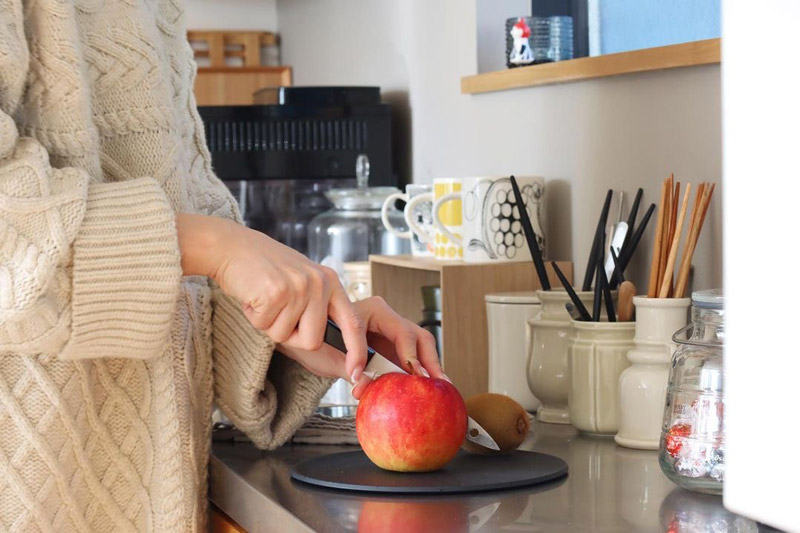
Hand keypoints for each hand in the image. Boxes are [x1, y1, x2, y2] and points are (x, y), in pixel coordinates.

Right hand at [176, 213, 367, 381]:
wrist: (233, 248)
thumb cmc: (266, 270)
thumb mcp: (302, 283)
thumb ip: (317, 307)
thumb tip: (328, 343)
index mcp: (331, 282)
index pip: (352, 322)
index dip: (356, 350)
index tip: (356, 372)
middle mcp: (320, 283)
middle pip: (313, 340)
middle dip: (291, 336)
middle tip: (277, 312)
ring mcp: (299, 287)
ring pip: (285, 336)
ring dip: (269, 324)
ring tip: (265, 299)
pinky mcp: (276, 292)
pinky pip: (266, 326)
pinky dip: (255, 317)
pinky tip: (254, 297)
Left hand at [278, 296, 445, 397]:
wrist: (310, 340)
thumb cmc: (317, 341)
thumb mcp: (327, 356)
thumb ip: (349, 370)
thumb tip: (364, 387)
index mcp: (373, 310)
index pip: (396, 332)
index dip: (400, 357)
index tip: (398, 378)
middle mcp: (388, 317)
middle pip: (417, 336)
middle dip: (426, 360)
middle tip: (431, 382)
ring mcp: (394, 332)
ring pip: (421, 346)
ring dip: (431, 367)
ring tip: (440, 387)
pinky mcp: (395, 348)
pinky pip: (414, 358)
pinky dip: (422, 372)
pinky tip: (431, 388)